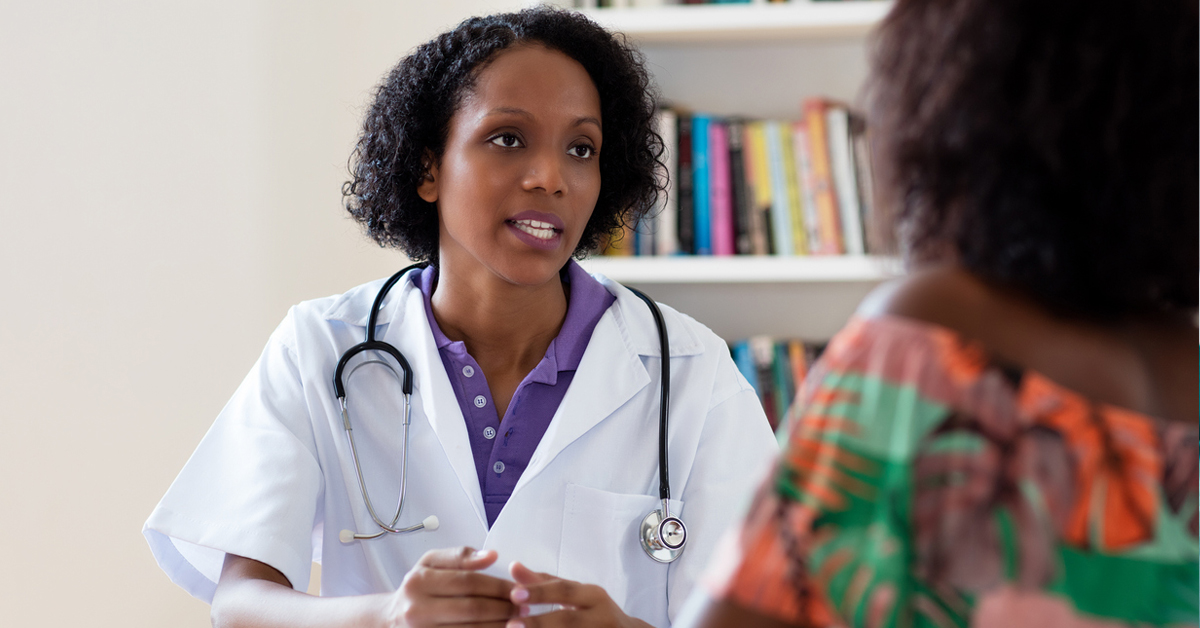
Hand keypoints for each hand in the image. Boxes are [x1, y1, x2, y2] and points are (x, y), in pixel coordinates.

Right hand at [385, 546, 516, 627]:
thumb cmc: (418, 590)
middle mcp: (417, 610)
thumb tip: (492, 555)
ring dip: (500, 626)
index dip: (497, 586)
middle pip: (472, 609)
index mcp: (419, 582)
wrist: (391, 622)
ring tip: (520, 622)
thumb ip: (460, 557)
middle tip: (525, 608)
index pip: (468, 582)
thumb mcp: (430, 564)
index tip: (519, 588)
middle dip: (504, 608)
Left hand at [504, 562, 650, 627]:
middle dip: (539, 623)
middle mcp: (601, 615)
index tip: (513, 594)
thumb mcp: (576, 594)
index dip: (539, 592)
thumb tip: (513, 566)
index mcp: (594, 596)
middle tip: (511, 626)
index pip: (564, 590)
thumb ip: (545, 583)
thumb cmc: (595, 612)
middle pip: (567, 619)